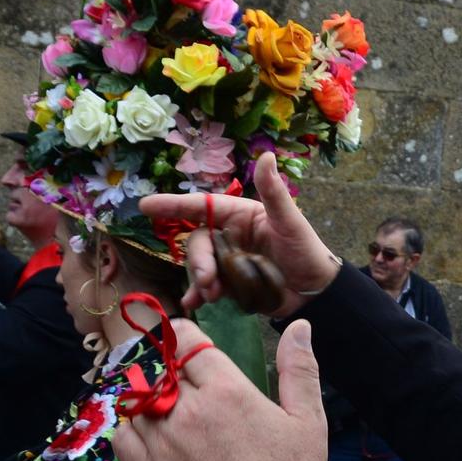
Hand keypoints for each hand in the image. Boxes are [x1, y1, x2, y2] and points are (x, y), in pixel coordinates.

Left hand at [115, 318, 328, 460]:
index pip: (186, 342)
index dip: (185, 338)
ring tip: (172, 413)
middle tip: (189, 386)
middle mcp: (187, 411)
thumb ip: (299, 368)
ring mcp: (161, 444)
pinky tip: (151, 435)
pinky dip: (132, 430)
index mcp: (226, 391)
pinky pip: (122, 437)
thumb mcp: (308, 420)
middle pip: (162, 370)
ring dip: (152, 400)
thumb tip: (300, 327)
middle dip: (174, 372)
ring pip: (140, 402)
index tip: (187, 344)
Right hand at [138, 154, 339, 315]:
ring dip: (200, 279)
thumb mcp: (290, 221)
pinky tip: (193, 303)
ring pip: (199, 266)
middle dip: (198, 260)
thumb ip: (274, 192)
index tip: (146, 206)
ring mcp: (227, 261)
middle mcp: (229, 235)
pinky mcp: (229, 284)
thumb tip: (267, 156)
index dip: (173, 205)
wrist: (316, 291)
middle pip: (197, 243)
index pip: (202, 207)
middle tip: (209, 280)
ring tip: (212, 294)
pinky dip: (198, 294)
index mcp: (240, 215)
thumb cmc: (306, 249)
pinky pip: (206, 287)